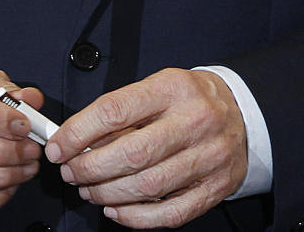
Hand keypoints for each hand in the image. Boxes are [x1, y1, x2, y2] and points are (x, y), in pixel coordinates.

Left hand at [44, 68, 246, 226]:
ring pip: (148, 186)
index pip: (116, 110)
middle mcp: (193, 121)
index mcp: (173, 88)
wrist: (244, 111)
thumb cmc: (191, 98)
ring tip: (89, 190)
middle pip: (131, 153)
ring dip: (107, 194)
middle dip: (90, 168)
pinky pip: (170, 214)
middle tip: (71, 172)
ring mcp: (208, 157)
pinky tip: (116, 210)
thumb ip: (124, 110)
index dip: (79, 132)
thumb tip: (80, 138)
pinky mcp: (215, 188)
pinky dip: (136, 217)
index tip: (59, 145)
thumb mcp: (160, 86)